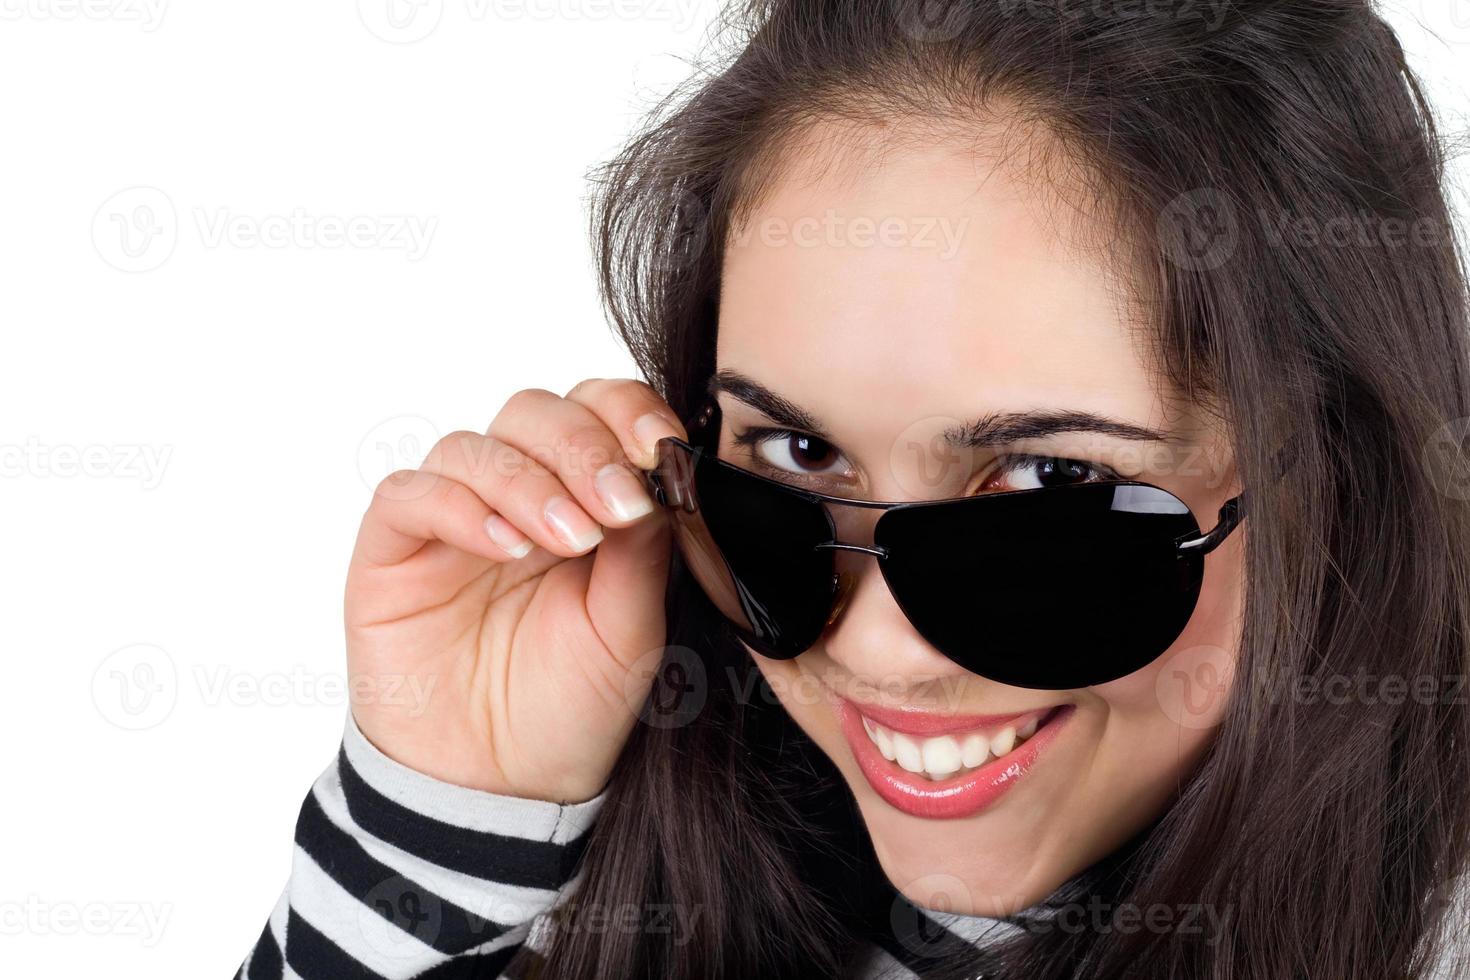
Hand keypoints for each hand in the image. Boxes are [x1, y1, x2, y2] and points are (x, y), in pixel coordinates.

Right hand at [344, 378, 685, 802]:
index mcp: (580, 498)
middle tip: (615, 505)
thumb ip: (644, 548)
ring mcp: (451, 519)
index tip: (660, 449)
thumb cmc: (569, 705)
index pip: (597, 412)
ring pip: (475, 447)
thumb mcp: (631, 628)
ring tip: (567, 540)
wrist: (501, 787)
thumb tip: (659, 471)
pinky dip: (460, 509)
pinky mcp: (393, 549)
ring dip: (528, 483)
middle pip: (536, 413)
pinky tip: (506, 549)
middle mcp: (514, 496)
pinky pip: (410, 494)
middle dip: (583, 448)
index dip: (627, 413)